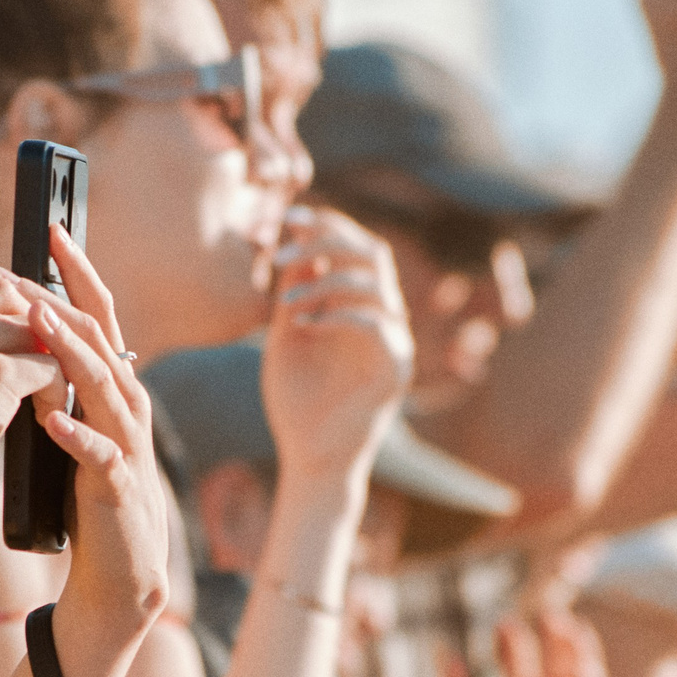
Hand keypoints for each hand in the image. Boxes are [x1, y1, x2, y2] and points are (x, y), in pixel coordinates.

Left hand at [34, 227, 175, 652]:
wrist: (122, 570)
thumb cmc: (91, 491)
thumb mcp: (72, 422)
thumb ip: (55, 380)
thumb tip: (19, 330)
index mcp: (114, 384)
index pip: (100, 313)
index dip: (77, 270)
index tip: (48, 229)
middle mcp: (128, 404)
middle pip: (101, 338)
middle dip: (59, 301)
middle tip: (14, 275)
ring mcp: (127, 444)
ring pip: (105, 386)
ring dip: (70, 353)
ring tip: (37, 324)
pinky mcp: (118, 487)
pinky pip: (100, 455)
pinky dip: (76, 434)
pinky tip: (51, 419)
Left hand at [261, 206, 411, 482]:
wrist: (309, 458)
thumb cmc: (295, 401)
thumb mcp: (285, 335)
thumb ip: (293, 292)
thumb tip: (293, 243)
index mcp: (362, 304)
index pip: (358, 246)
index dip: (327, 224)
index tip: (286, 218)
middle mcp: (386, 317)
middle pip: (374, 252)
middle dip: (328, 239)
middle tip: (281, 248)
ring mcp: (395, 342)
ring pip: (376, 283)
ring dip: (326, 279)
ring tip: (287, 299)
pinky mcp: (395, 370)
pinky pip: (377, 324)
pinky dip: (339, 313)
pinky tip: (305, 323)